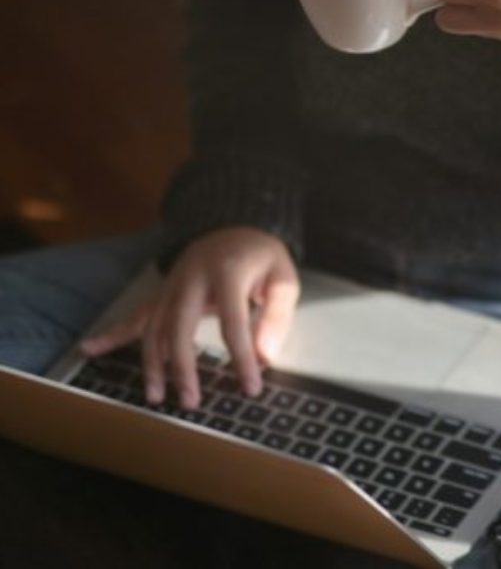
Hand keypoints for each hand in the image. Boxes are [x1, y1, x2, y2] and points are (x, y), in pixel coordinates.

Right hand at [79, 227, 298, 409]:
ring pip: (154, 327)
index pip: (233, 322)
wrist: (234, 226)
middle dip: (182, 368)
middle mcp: (191, 278)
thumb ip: (277, 315)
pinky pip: (136, 316)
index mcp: (227, 272)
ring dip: (152, 364)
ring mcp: (172, 285)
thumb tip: (266, 357)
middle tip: (191, 401)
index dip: (241, 357)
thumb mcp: (284, 278)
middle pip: (179, 327)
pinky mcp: (162, 292)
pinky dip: (112, 334)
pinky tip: (89, 349)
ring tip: (156, 397)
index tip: (251, 388)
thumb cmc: (262, 257)